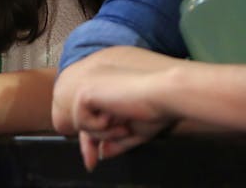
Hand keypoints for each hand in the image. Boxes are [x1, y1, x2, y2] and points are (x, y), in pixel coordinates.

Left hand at [53, 47, 180, 169]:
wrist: (164, 96)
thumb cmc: (156, 110)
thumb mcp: (135, 130)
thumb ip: (117, 140)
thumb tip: (102, 153)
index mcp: (108, 88)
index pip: (92, 115)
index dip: (91, 140)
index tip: (92, 162)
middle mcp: (96, 83)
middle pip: (83, 120)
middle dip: (88, 145)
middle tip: (92, 164)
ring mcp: (90, 85)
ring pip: (83, 122)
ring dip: (103, 133)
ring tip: (124, 126)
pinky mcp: (86, 93)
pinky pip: (80, 120)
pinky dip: (98, 127)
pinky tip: (116, 117)